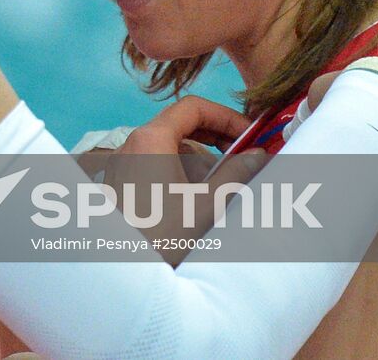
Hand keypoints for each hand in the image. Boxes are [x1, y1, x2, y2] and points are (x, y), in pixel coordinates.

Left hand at [91, 97, 265, 259]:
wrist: (120, 269)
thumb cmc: (159, 236)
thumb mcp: (206, 204)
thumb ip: (235, 174)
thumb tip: (257, 155)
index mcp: (150, 140)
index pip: (193, 107)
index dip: (226, 116)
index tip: (250, 134)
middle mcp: (132, 145)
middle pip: (181, 126)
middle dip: (216, 139)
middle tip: (243, 156)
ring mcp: (123, 163)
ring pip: (169, 148)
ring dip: (199, 160)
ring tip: (221, 186)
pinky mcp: (120, 183)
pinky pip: (155, 165)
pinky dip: (179, 173)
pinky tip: (195, 200)